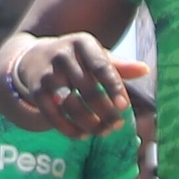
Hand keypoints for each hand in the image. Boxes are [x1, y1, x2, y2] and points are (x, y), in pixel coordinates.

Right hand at [0, 35, 128, 136]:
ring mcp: (48, 73)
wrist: (33, 57)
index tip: (124, 107)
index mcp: (82, 43)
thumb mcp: (95, 55)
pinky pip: (53, 115)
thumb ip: (119, 65)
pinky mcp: (36, 91)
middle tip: (117, 125)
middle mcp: (63, 55)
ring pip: (71, 104)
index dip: (113, 87)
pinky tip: (83, 135)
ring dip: (90, 123)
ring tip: (103, 132)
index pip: (101, 66)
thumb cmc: (76, 58)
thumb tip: (145, 69)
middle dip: (105, 111)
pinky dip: (69, 129)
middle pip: (88, 89)